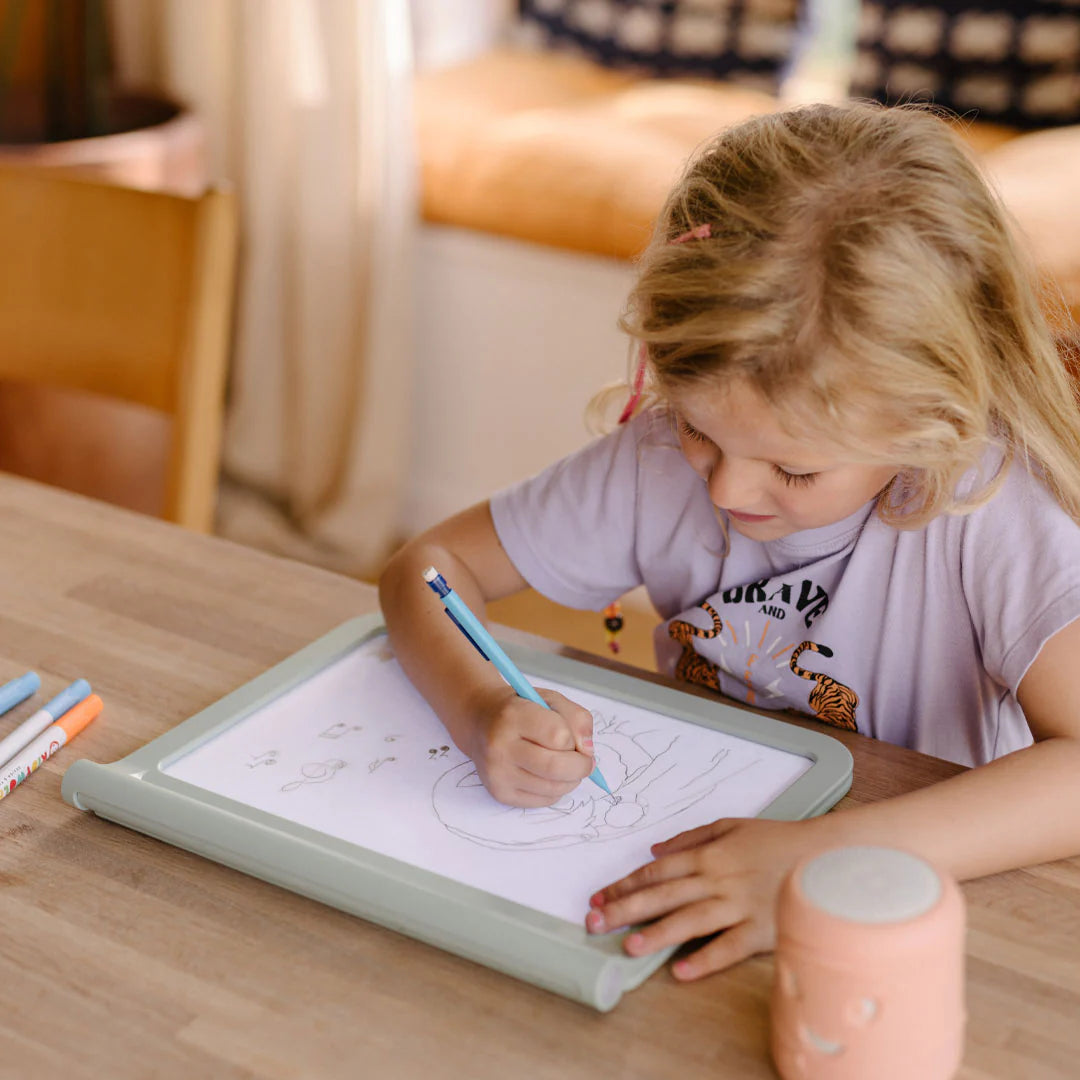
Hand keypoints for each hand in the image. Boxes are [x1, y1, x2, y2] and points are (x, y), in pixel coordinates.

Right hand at [467, 685, 595, 806]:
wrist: (481, 722)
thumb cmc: (521, 709)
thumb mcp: (550, 700)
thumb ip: (577, 719)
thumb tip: (588, 751)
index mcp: (513, 715)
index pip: (558, 736)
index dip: (575, 739)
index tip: (575, 738)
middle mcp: (500, 746)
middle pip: (556, 767)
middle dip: (580, 767)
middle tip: (585, 761)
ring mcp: (497, 773)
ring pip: (553, 788)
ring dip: (571, 780)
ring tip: (566, 765)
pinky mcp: (500, 793)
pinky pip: (543, 801)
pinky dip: (556, 790)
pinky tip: (549, 775)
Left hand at [585, 817, 815, 979]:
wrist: (827, 855)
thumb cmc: (777, 841)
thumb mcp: (731, 826)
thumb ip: (691, 838)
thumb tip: (654, 850)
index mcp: (709, 855)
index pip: (657, 871)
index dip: (625, 884)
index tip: (599, 898)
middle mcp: (718, 879)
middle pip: (664, 895)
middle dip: (626, 909)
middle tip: (595, 923)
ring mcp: (739, 905)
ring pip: (690, 920)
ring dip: (657, 934)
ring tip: (629, 947)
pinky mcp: (762, 929)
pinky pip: (729, 946)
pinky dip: (705, 959)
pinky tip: (681, 971)